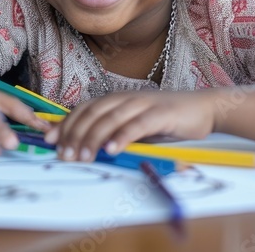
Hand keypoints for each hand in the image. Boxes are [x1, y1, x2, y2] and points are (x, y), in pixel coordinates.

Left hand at [44, 90, 216, 160]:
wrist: (204, 107)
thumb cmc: (167, 120)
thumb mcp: (135, 125)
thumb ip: (114, 132)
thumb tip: (87, 148)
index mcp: (117, 99)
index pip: (84, 110)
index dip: (66, 124)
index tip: (50, 141)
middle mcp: (126, 98)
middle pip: (93, 113)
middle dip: (75, 134)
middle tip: (64, 155)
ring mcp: (143, 104)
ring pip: (111, 119)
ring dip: (93, 138)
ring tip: (83, 156)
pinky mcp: (161, 113)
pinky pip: (137, 125)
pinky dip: (122, 136)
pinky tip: (112, 149)